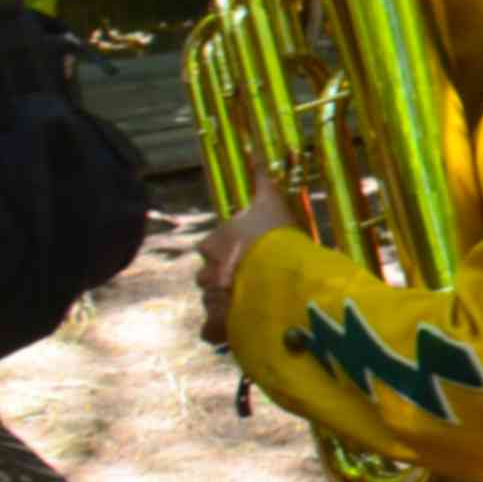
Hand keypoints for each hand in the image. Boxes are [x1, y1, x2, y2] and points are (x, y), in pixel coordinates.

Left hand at [195, 175, 302, 345]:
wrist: (276, 277)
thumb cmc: (274, 238)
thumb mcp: (271, 204)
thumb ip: (263, 181)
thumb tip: (256, 150)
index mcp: (214, 242)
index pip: (213, 245)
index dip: (231, 250)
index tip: (249, 254)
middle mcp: (206, 270)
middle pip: (209, 275)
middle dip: (225, 278)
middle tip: (251, 281)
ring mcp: (209, 300)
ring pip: (212, 301)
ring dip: (226, 303)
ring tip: (251, 307)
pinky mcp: (215, 326)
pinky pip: (212, 331)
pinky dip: (221, 331)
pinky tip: (239, 330)